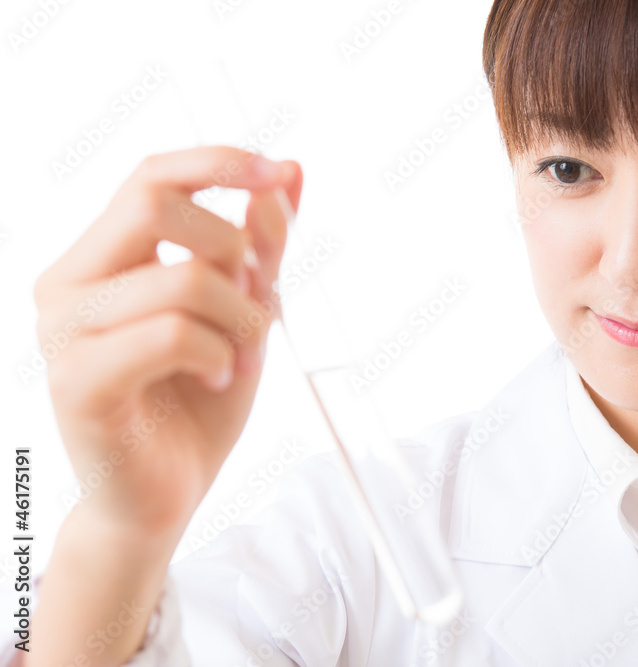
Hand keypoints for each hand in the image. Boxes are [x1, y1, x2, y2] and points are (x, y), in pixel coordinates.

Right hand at [33, 146, 301, 537]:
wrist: (164, 495)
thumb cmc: (196, 402)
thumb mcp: (244, 311)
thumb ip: (262, 246)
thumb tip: (290, 171)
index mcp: (102, 258)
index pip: (150, 176)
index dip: (218, 163)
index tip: (277, 175)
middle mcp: (69, 284)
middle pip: (154, 203)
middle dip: (234, 248)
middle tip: (254, 303)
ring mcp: (64, 332)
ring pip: (181, 277)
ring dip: (240, 317)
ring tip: (240, 356)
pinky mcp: (78, 381)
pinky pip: (172, 333)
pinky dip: (218, 353)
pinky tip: (218, 377)